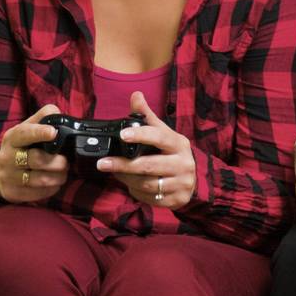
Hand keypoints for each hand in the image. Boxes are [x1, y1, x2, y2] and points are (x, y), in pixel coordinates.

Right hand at [0, 104, 70, 203]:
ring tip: (63, 172)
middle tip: (66, 160)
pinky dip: (52, 188)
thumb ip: (43, 117)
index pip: (24, 134)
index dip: (39, 133)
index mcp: (12, 138)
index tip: (53, 132)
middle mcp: (7, 157)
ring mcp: (9, 177)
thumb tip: (58, 113)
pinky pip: (39, 194)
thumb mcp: (26, 129)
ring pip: (40, 179)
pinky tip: (54, 182)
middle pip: (37, 160)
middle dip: (58, 161)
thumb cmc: (20, 147)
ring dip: (59, 176)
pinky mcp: (13, 193)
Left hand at [95, 91, 196, 209]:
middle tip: (102, 163)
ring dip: (126, 178)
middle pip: (149, 165)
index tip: (122, 135)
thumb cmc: (171, 153)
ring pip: (147, 184)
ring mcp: (181, 183)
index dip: (141, 135)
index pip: (159, 137)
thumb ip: (147, 117)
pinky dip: (136, 191)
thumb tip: (136, 95)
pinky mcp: (176, 200)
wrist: (192, 179)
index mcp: (179, 144)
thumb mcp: (163, 134)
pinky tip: (130, 184)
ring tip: (114, 172)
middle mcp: (183, 164)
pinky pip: (150, 198)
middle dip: (123, 164)